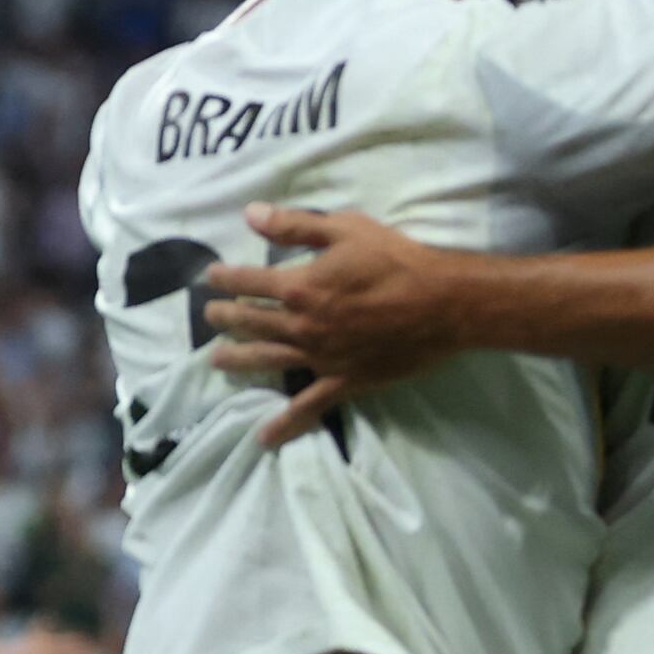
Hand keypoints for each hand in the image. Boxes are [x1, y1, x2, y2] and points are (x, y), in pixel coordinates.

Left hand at [200, 206, 461, 444]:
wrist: (442, 305)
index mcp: (299, 286)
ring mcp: (320, 358)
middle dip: (225, 317)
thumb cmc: (397, 260)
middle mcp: (302, 325)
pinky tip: (263, 438)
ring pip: (267, 360)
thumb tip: (250, 215)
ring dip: (237, 359)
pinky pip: (308, 406)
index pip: (248, 282)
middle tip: (211, 315)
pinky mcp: (343, 381)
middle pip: (251, 322)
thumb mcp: (346, 228)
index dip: (225, 278)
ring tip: (217, 359)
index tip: (212, 277)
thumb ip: (295, 224)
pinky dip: (285, 423)